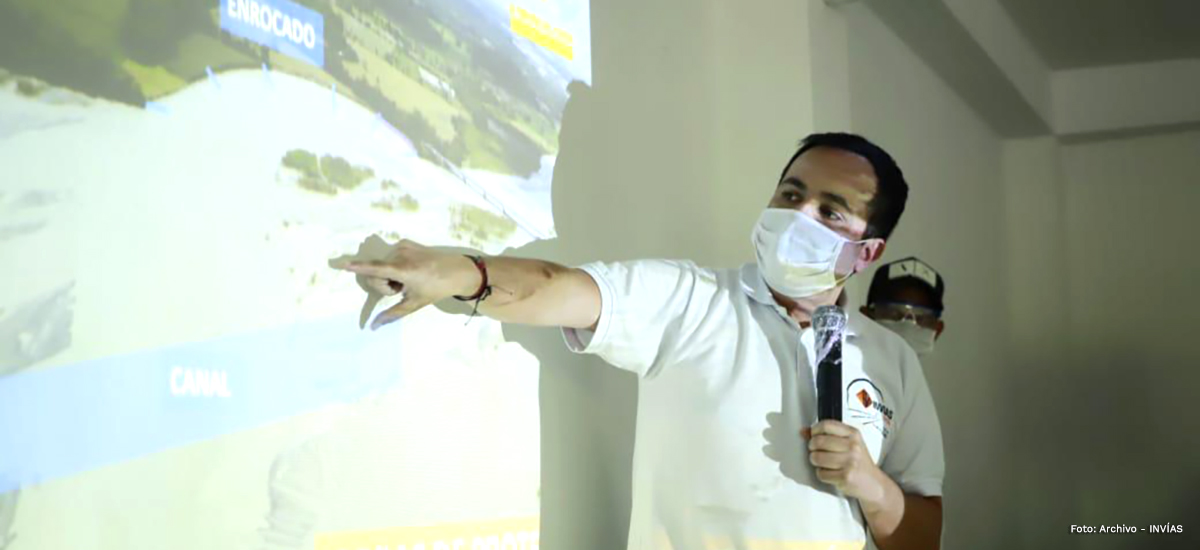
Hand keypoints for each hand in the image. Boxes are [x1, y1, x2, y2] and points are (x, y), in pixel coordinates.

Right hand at [331, 240, 479, 329]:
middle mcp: (401, 254)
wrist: (458, 270)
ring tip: (407, 279)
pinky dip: (394, 265)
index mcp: (404, 270)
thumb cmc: (436, 289)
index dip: (358, 267)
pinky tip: (410, 270)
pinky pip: (389, 256)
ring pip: (381, 264)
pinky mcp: (405, 241)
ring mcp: (403, 245)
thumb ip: (392, 314)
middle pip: (375, 272)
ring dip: (389, 275)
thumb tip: (373, 327)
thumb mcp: (414, 304)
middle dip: (383, 284)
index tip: (343, 264)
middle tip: (400, 290)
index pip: (377, 269)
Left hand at [803, 420, 884, 503]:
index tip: (814, 436)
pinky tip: (830, 473)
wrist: (873, 483)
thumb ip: (827, 435)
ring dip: (815, 462)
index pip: (826, 425)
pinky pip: (821, 473)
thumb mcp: (848, 443)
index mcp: (853, 434)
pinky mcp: (845, 477)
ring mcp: (849, 462)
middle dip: (812, 448)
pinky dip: (822, 474)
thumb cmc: (858, 461)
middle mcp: (853, 446)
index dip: (815, 430)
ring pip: (816, 457)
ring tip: (823, 463)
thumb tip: (803, 431)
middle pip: (818, 441)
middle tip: (816, 451)